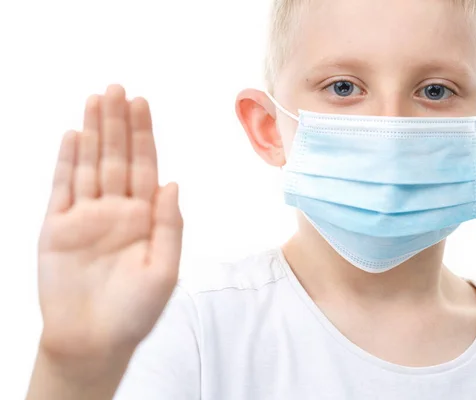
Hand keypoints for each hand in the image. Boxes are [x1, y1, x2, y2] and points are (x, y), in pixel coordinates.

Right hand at [37, 85, 182, 361]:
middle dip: (117, 123)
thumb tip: (173, 182)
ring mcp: (86, 216)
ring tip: (95, 100)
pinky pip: (61, 188)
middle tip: (117, 88)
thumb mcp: (165, 270)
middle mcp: (116, 210)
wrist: (94, 340)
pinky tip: (72, 136)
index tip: (141, 104)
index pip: (144, 167)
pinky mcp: (57, 227)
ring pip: (89, 165)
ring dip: (92, 133)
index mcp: (144, 218)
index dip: (143, 136)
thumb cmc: (135, 311)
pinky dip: (66, 162)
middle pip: (117, 158)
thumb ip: (169, 225)